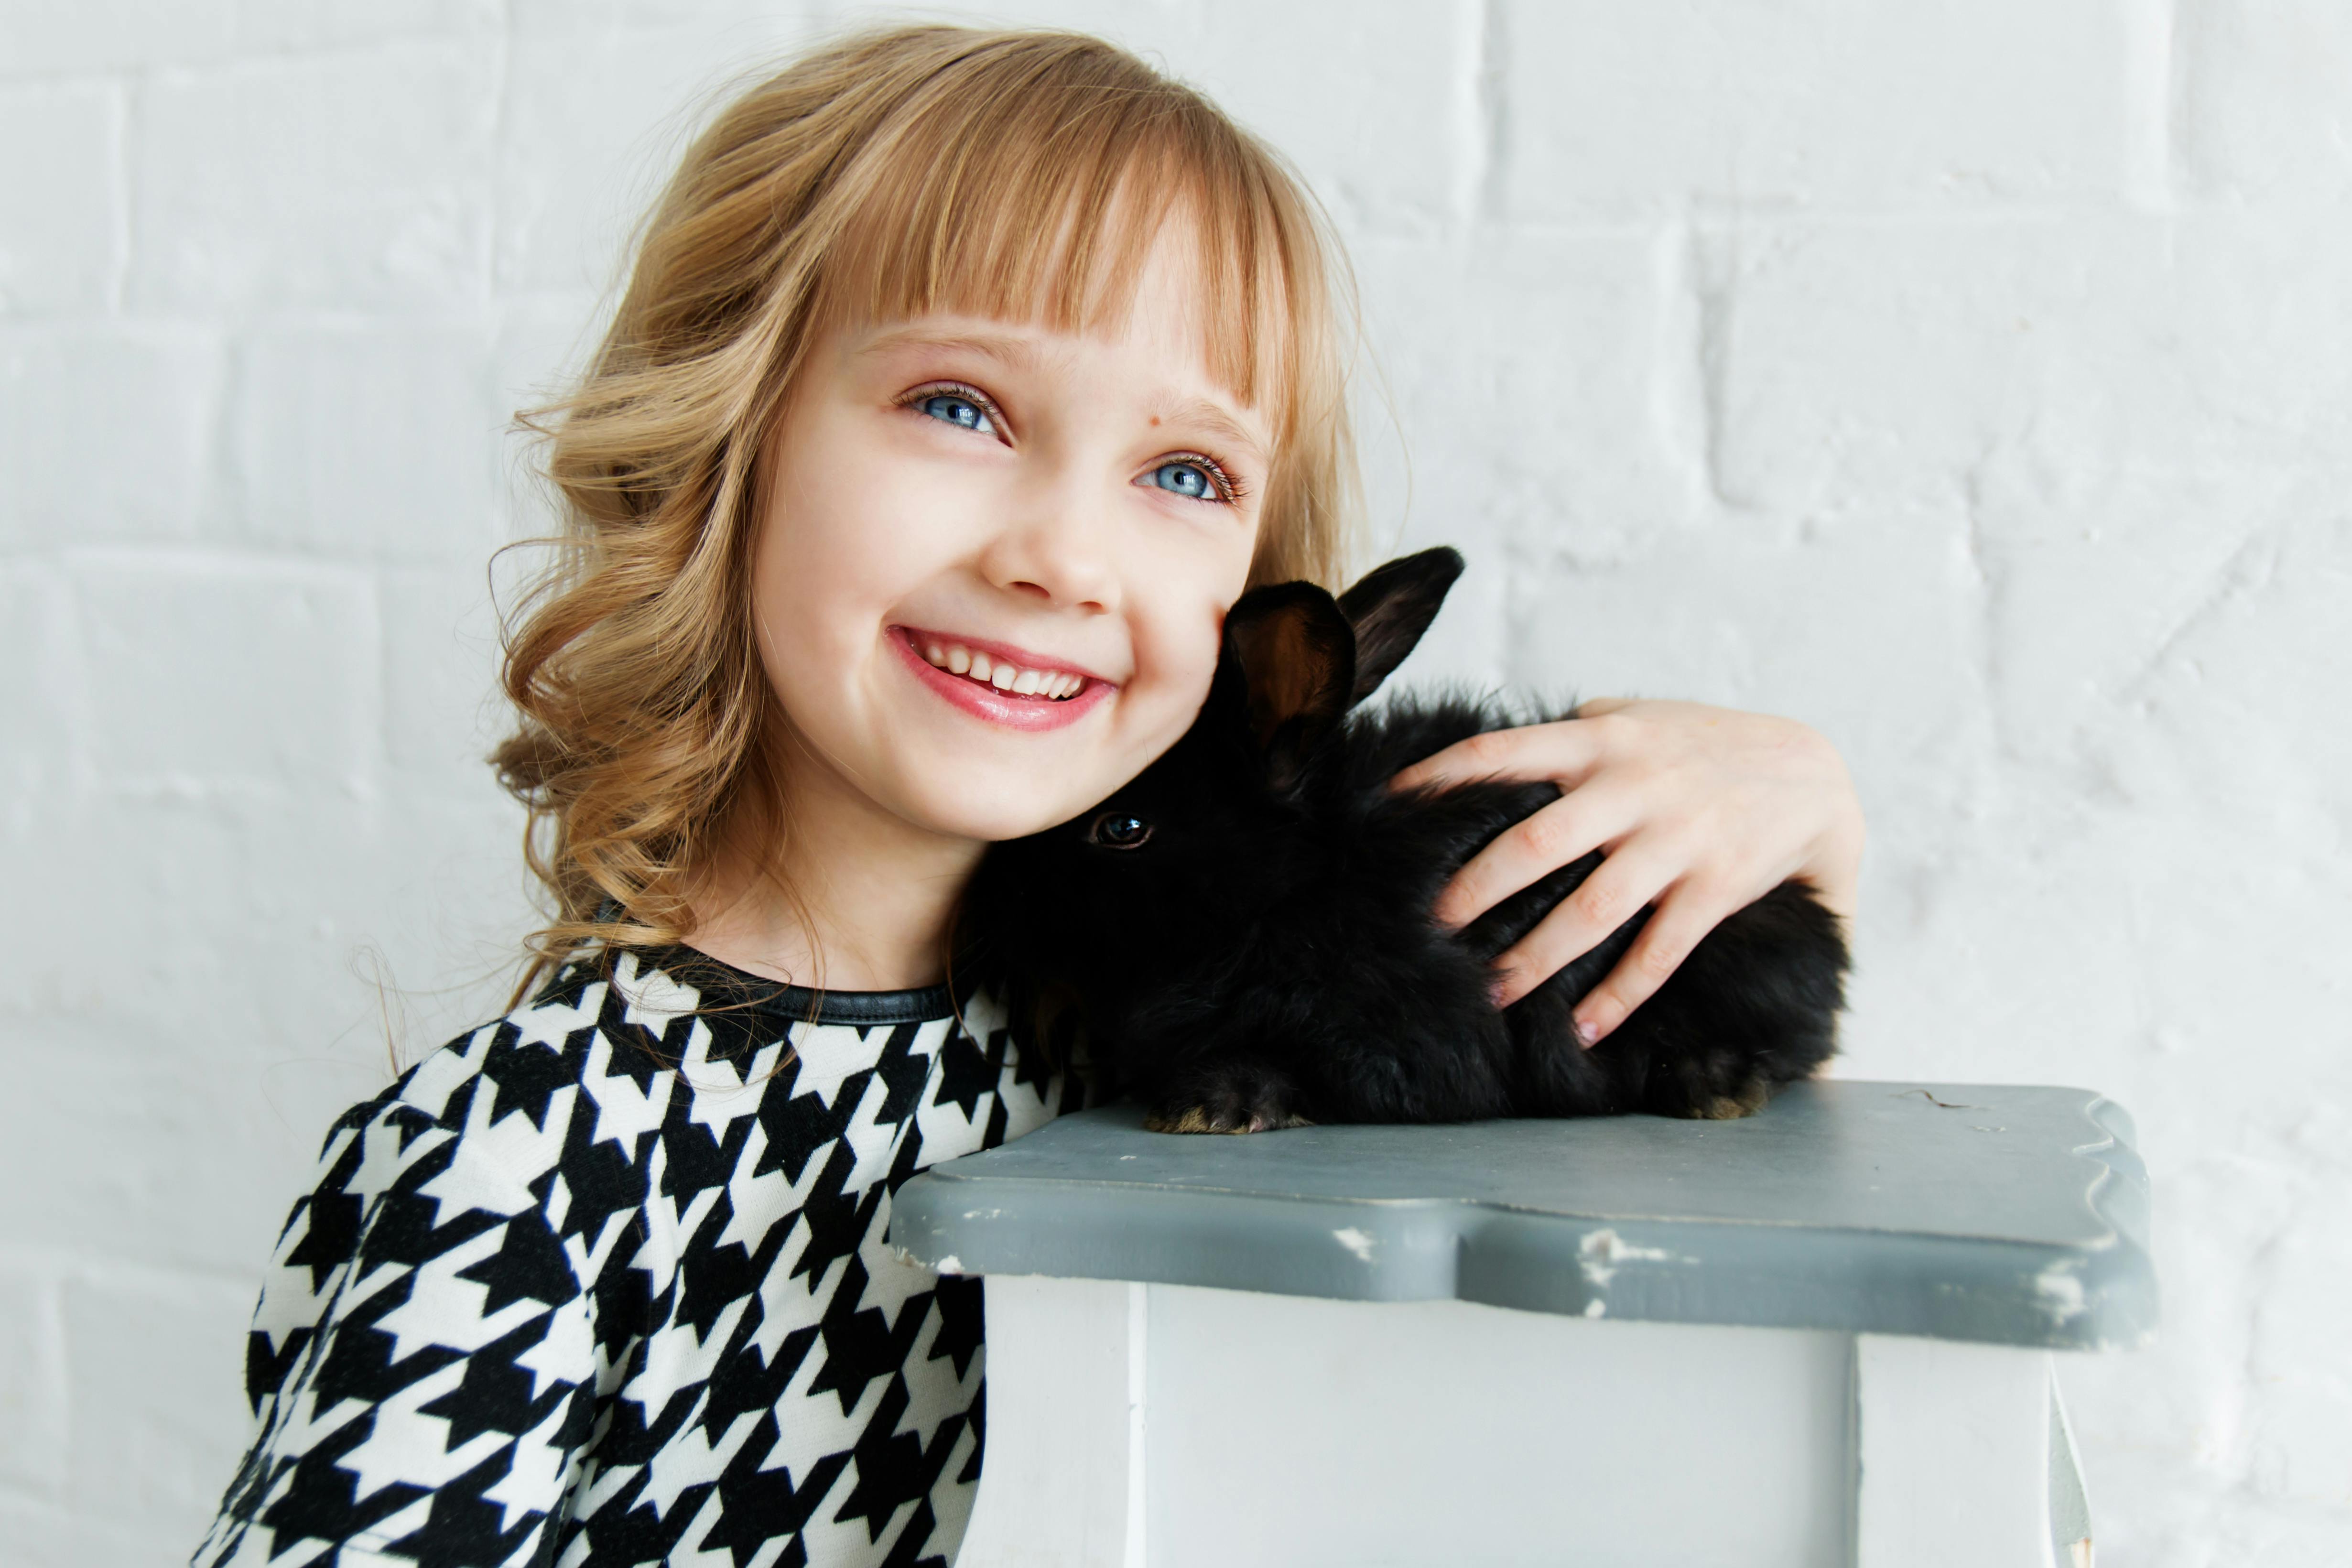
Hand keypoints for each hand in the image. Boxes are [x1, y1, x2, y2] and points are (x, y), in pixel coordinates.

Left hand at [1389, 699, 1862, 1042]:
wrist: (1811, 774)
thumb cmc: (1700, 745)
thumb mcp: (1636, 719)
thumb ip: (1568, 735)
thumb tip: (1486, 758)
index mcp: (1604, 740)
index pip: (1505, 752)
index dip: (1443, 779)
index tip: (1391, 809)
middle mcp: (1635, 788)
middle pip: (1537, 843)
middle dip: (1476, 889)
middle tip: (1430, 926)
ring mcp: (1677, 841)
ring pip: (1593, 909)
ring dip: (1536, 957)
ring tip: (1488, 992)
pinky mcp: (1715, 888)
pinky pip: (1660, 952)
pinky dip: (1621, 995)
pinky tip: (1584, 1029)